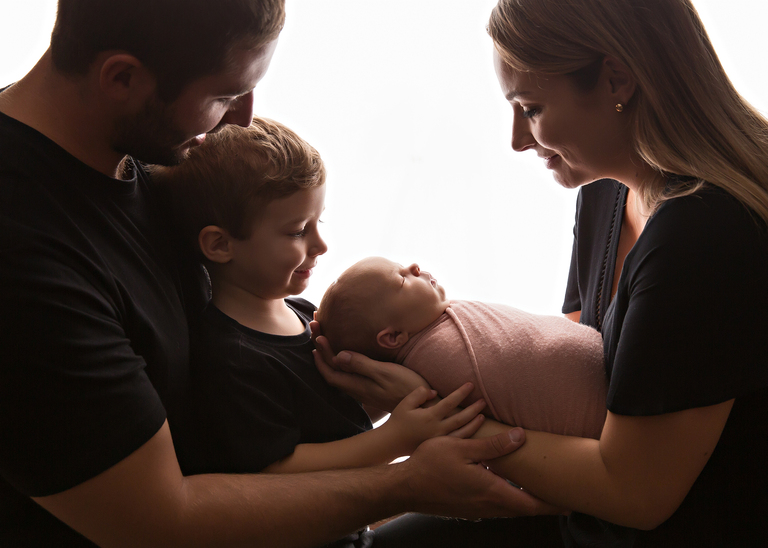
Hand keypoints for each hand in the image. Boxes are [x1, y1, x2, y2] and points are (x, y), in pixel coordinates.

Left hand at [312, 333, 429, 412]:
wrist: (424, 405)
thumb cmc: (407, 387)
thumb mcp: (385, 373)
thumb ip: (362, 365)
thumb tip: (338, 356)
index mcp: (357, 385)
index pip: (331, 371)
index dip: (321, 354)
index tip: (318, 335)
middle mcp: (357, 389)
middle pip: (332, 370)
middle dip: (320, 349)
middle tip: (316, 325)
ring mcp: (365, 389)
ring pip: (339, 371)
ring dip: (329, 353)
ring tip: (324, 336)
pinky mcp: (373, 386)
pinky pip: (349, 372)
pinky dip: (342, 359)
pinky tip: (345, 353)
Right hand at [381, 383, 486, 456]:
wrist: (392, 443)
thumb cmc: (399, 420)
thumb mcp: (406, 403)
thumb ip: (419, 394)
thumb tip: (435, 393)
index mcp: (429, 416)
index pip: (450, 402)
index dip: (461, 393)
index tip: (471, 385)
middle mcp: (437, 429)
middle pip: (461, 418)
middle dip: (474, 409)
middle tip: (484, 401)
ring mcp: (439, 441)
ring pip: (462, 432)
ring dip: (474, 424)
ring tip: (483, 416)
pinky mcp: (439, 449)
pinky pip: (457, 443)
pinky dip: (469, 439)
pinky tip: (476, 434)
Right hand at [399, 429, 562, 519]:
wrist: (404, 487)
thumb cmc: (430, 465)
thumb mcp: (462, 447)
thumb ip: (493, 445)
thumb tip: (520, 437)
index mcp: (490, 492)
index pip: (530, 504)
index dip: (552, 505)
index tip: (570, 505)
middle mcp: (486, 506)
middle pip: (522, 509)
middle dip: (541, 504)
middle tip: (558, 497)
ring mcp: (475, 510)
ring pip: (507, 509)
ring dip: (523, 502)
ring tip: (535, 491)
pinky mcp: (466, 509)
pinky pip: (493, 507)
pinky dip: (506, 500)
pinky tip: (502, 488)